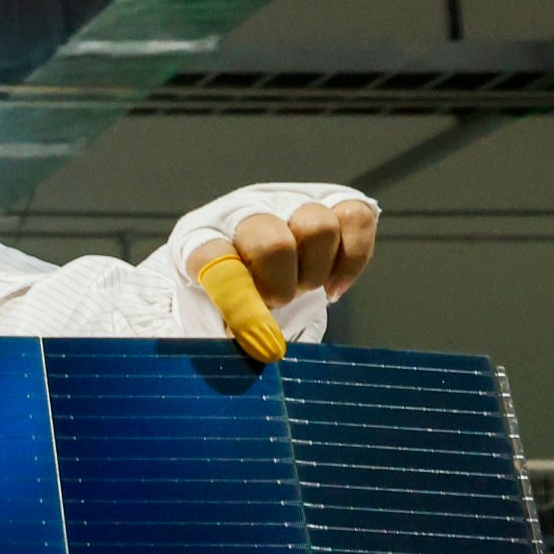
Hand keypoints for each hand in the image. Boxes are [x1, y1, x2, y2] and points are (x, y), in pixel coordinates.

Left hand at [179, 193, 374, 364]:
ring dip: (313, 274)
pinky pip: (355, 218)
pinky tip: (333, 288)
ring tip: (300, 291)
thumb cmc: (222, 300)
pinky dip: (352, 260)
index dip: (235, 297)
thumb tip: (259, 354)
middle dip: (280, 289)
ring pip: (317, 227)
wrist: (249, 269)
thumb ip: (219, 335)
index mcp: (198, 235)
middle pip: (273, 243)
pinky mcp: (329, 200)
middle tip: (275, 305)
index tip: (251, 336)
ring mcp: (287, 200)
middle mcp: (242, 210)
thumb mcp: (206, 319)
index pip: (214, 257)